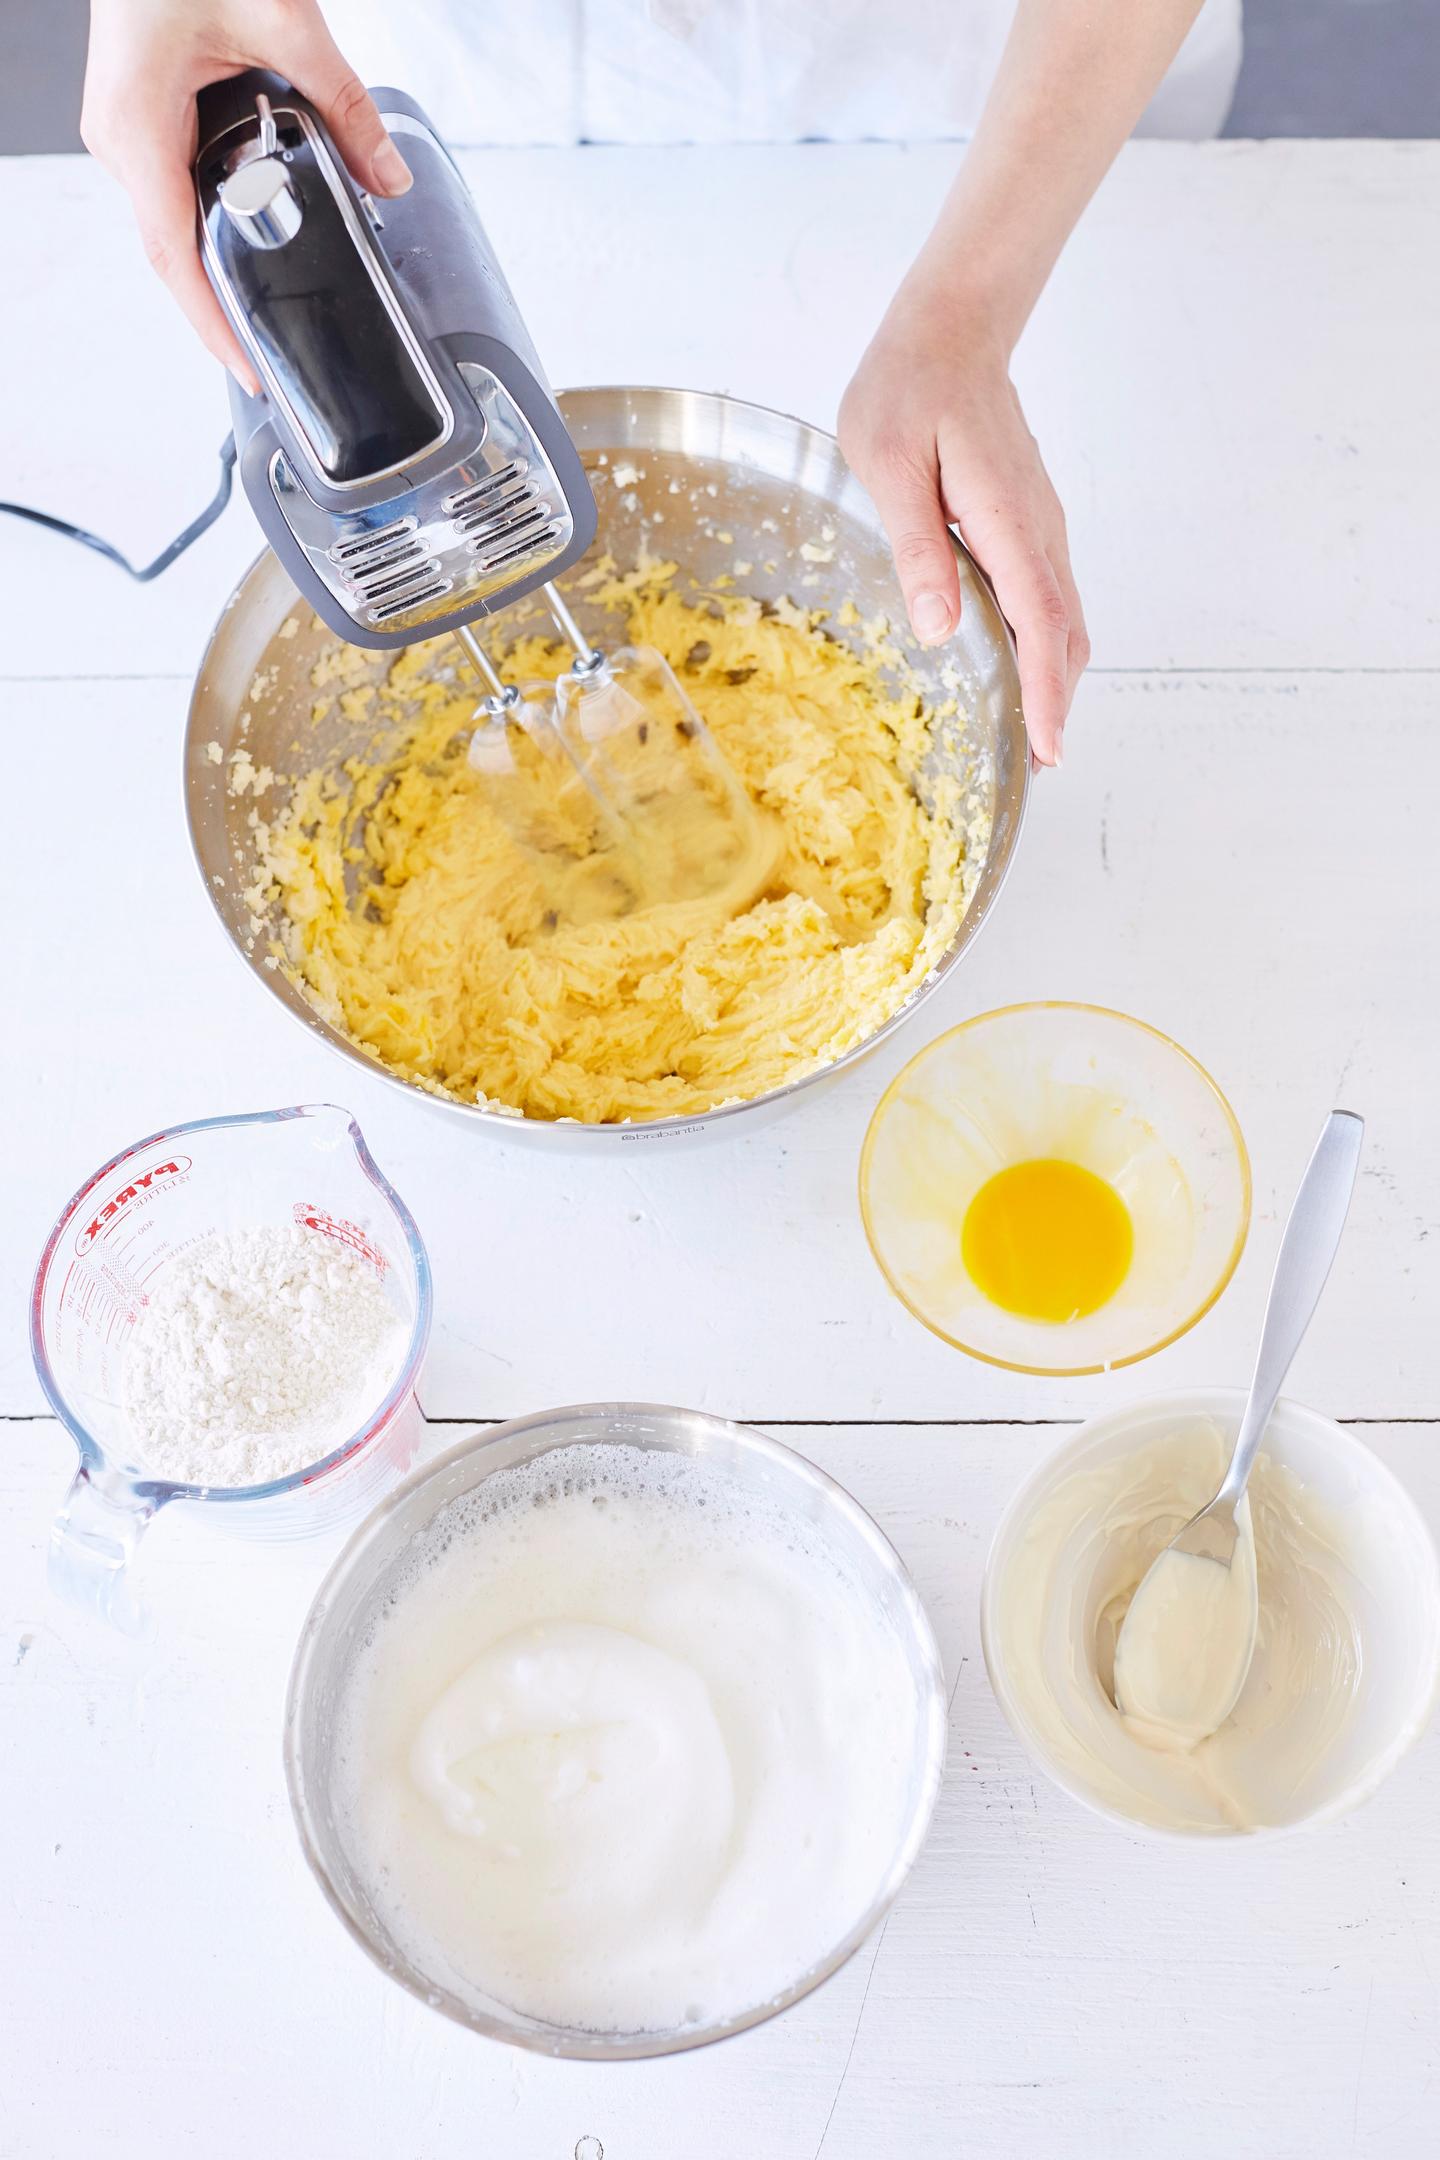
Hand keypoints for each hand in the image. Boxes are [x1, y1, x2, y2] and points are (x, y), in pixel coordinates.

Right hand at [82, 0, 414, 390]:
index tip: (249, 371)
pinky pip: (175, 191)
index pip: (174, 255)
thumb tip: (390, 174)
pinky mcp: (142, 115)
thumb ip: (344, 104)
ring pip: (173, 223)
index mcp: (138, 125)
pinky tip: (249, 246)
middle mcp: (121, 137)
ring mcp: (126, 128)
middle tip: (272, 361)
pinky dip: (212, 224)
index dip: (212, 324)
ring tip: (266, 317)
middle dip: (221, 309)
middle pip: (172, 250)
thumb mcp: (284, 20)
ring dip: (218, 266)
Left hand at [839, 282, 1087, 768]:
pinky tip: (1014, 668)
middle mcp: (1037, 529)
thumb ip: (915, 543)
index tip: (1047, 748)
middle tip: (1033, 767)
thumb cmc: (908, 387)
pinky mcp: (1028, 523)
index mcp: (1005, 519)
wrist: (951, 329)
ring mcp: (1039, 526)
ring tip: (1028, 734)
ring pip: (1063, 617)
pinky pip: (1046, 596)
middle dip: (1056, 702)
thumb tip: (938, 628)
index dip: (1046, 692)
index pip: (1040, 622)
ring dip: (1053, 677)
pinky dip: (1043, 643)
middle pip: (1065, 633)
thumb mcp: (887, 461)